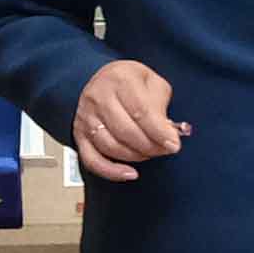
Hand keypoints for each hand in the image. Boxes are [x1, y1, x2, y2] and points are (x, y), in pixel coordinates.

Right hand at [70, 58, 184, 180]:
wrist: (102, 79)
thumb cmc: (130, 83)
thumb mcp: (152, 82)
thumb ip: (160, 105)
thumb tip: (168, 133)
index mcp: (119, 79)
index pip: (140, 111)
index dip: (159, 132)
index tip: (174, 145)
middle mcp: (98, 97)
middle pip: (126, 131)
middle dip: (150, 146)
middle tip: (165, 149)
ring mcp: (86, 117)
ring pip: (112, 147)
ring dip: (136, 156)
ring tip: (151, 153)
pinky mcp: (79, 135)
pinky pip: (92, 160)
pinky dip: (111, 172)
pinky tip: (130, 174)